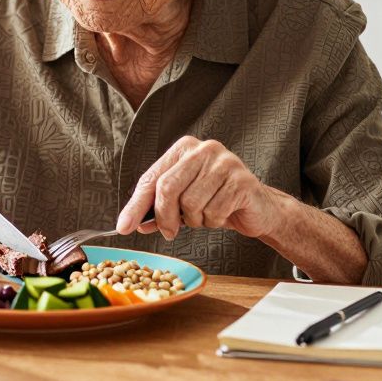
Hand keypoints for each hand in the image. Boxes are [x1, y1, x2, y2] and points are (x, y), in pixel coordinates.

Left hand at [116, 136, 286, 240]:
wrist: (257, 208)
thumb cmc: (216, 201)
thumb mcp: (182, 202)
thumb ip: (157, 208)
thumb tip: (130, 223)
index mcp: (184, 148)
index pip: (152, 178)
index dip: (136, 205)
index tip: (124, 228)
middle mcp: (204, 149)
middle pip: (168, 188)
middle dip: (165, 217)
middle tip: (169, 232)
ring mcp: (225, 163)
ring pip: (191, 203)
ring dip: (195, 220)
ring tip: (206, 215)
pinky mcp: (241, 181)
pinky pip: (214, 212)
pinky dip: (214, 222)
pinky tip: (222, 214)